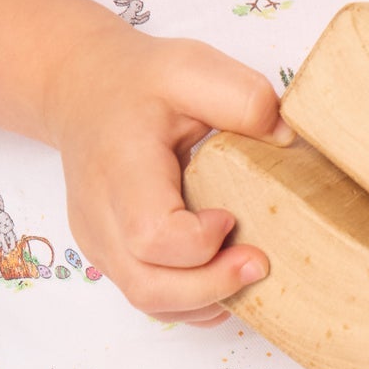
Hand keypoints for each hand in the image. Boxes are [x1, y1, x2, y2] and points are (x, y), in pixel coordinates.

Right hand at [47, 28, 291, 327]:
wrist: (82, 90)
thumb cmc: (137, 83)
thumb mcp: (190, 67)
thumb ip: (242, 98)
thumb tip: (286, 140)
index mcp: (120, 167)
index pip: (151, 233)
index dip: (200, 242)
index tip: (231, 215)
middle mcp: (100, 213)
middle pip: (147, 285)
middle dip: (211, 287)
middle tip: (259, 264)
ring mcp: (99, 240)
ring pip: (147, 300)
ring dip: (203, 299)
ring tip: (244, 271)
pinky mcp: (108, 254)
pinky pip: (148, 296)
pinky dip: (189, 300)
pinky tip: (221, 280)